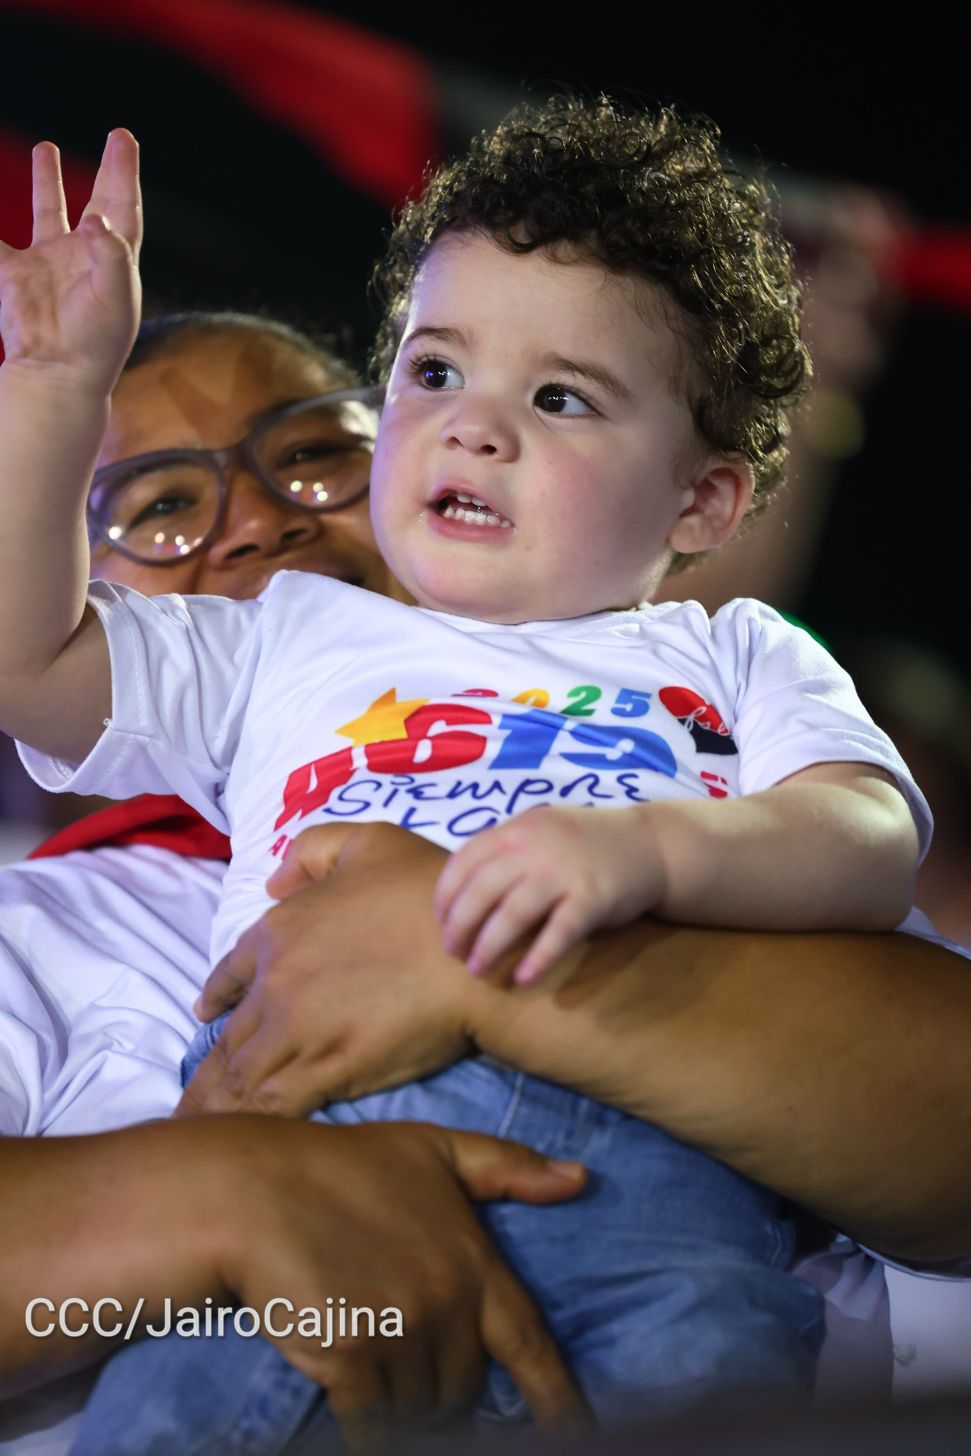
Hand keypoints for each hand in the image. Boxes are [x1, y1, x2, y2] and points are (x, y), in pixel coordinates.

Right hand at [0, 130, 140, 391]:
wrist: (55, 376)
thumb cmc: (95, 344)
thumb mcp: (115, 298)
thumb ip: (111, 255)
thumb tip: (97, 219)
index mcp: (114, 261)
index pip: (123, 208)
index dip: (124, 173)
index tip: (124, 140)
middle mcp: (83, 258)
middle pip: (96, 203)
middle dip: (105, 171)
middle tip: (115, 137)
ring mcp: (48, 264)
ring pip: (47, 212)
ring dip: (47, 182)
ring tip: (45, 147)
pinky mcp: (14, 274)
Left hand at [177, 823, 475, 1117]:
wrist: (470, 951)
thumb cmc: (429, 893)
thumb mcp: (370, 842)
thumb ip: (314, 852)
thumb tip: (274, 883)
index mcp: (280, 930)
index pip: (231, 972)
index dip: (216, 997)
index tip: (205, 1015)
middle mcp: (275, 983)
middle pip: (228, 1037)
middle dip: (207, 1072)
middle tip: (189, 1102)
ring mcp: (294, 1030)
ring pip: (238, 1078)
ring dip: (214, 1107)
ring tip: (195, 1136)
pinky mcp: (323, 1071)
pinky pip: (269, 1105)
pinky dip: (246, 1127)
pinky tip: (232, 1146)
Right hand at [217, 1119, 587, 1448]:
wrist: (255, 1190)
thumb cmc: (343, 1165)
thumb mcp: (432, 1149)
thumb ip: (505, 1167)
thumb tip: (580, 1179)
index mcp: (473, 1259)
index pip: (529, 1341)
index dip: (557, 1394)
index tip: (580, 1431)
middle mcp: (445, 1300)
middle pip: (463, 1384)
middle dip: (442, 1384)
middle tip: (404, 1352)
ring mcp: (399, 1331)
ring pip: (418, 1406)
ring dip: (402, 1400)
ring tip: (371, 1358)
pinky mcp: (350, 1357)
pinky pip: (372, 1421)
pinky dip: (367, 1426)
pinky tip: (351, 1406)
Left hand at [434, 804, 665, 984]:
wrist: (650, 844)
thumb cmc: (585, 844)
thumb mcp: (540, 831)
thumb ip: (505, 850)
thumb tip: (460, 890)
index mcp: (517, 829)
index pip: (465, 860)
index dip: (446, 894)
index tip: (440, 920)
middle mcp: (535, 847)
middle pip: (482, 891)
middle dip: (460, 926)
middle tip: (452, 952)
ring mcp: (565, 872)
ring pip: (513, 915)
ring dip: (489, 946)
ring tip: (477, 969)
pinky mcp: (592, 899)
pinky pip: (558, 934)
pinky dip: (538, 958)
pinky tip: (524, 977)